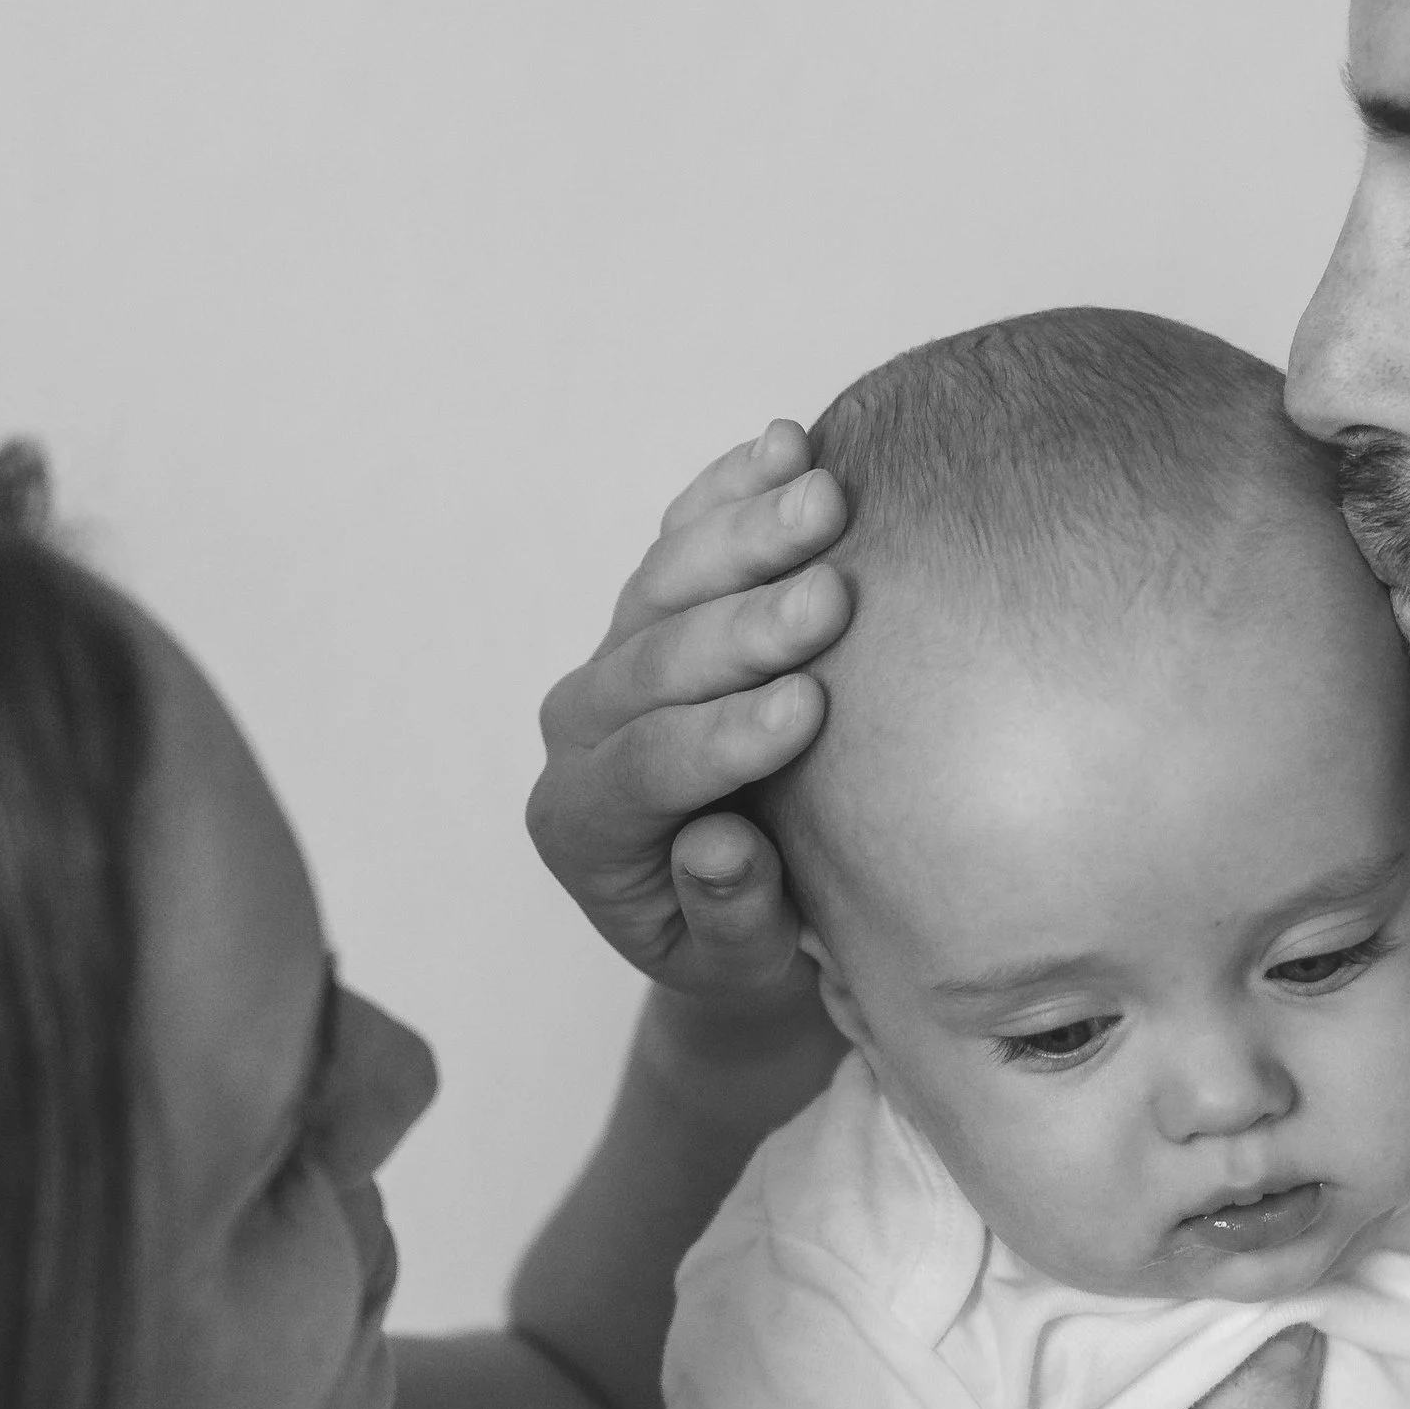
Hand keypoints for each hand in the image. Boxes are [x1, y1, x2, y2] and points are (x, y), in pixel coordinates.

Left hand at [528, 423, 850, 998]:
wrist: (725, 901)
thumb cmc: (739, 940)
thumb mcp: (737, 964)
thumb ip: (725, 916)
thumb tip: (718, 850)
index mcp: (579, 824)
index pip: (647, 768)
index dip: (723, 738)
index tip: (809, 710)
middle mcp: (578, 729)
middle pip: (652, 663)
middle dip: (745, 628)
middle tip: (831, 599)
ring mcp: (612, 656)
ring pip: (664, 582)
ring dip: (746, 533)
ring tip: (825, 495)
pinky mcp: (653, 609)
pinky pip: (683, 537)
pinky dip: (731, 489)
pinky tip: (787, 445)